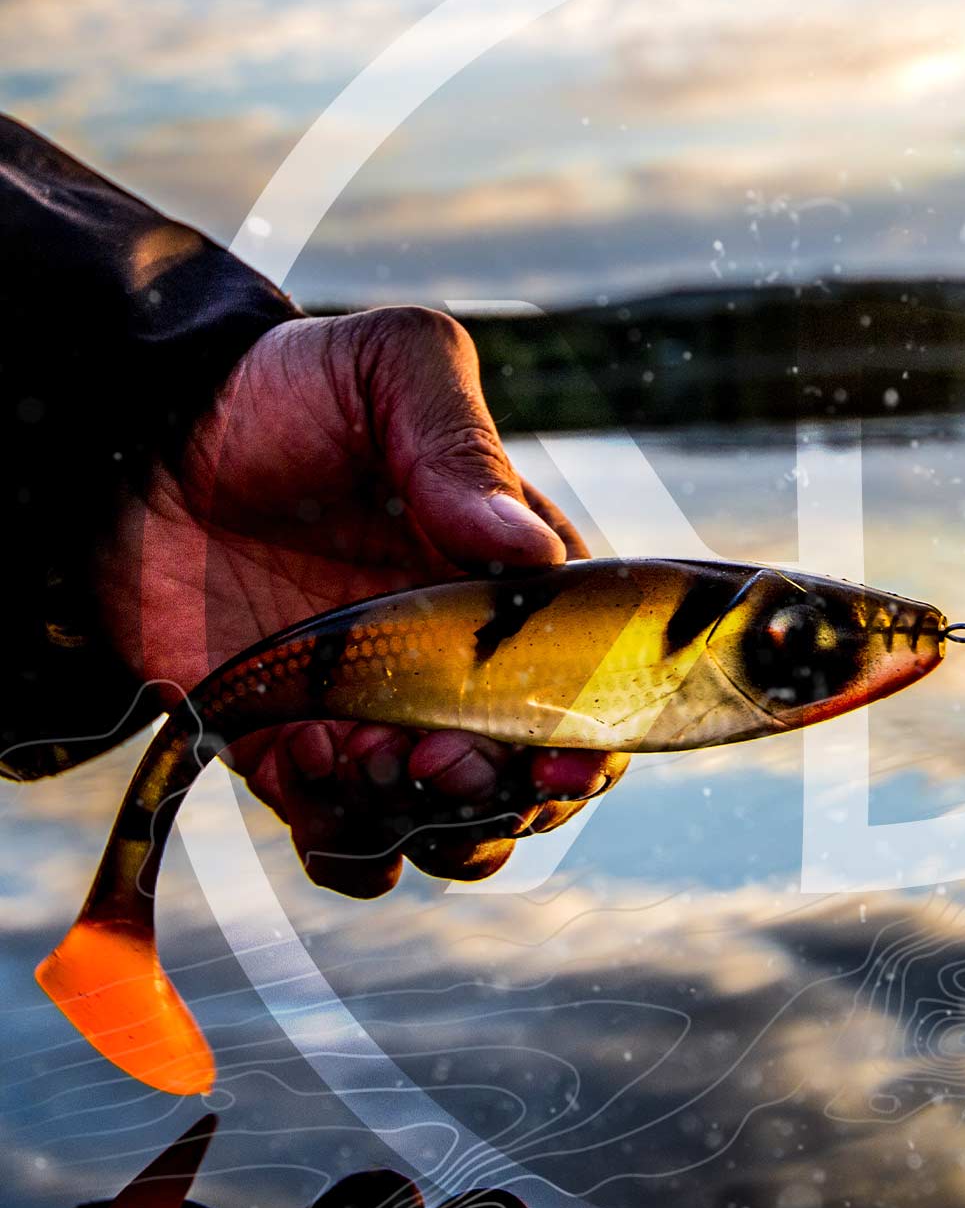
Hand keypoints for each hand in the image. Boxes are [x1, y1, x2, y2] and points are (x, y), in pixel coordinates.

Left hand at [96, 308, 628, 895]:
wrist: (136, 438)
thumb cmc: (280, 391)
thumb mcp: (388, 369)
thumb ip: (461, 447)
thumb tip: (534, 553)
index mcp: (505, 581)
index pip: (585, 682)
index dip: (585, 732)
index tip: (555, 750)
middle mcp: (453, 663)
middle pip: (524, 776)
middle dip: (500, 794)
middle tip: (438, 762)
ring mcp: (376, 714)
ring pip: (444, 824)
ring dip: (425, 826)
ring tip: (363, 763)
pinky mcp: (293, 751)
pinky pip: (342, 836)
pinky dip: (340, 837)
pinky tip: (302, 766)